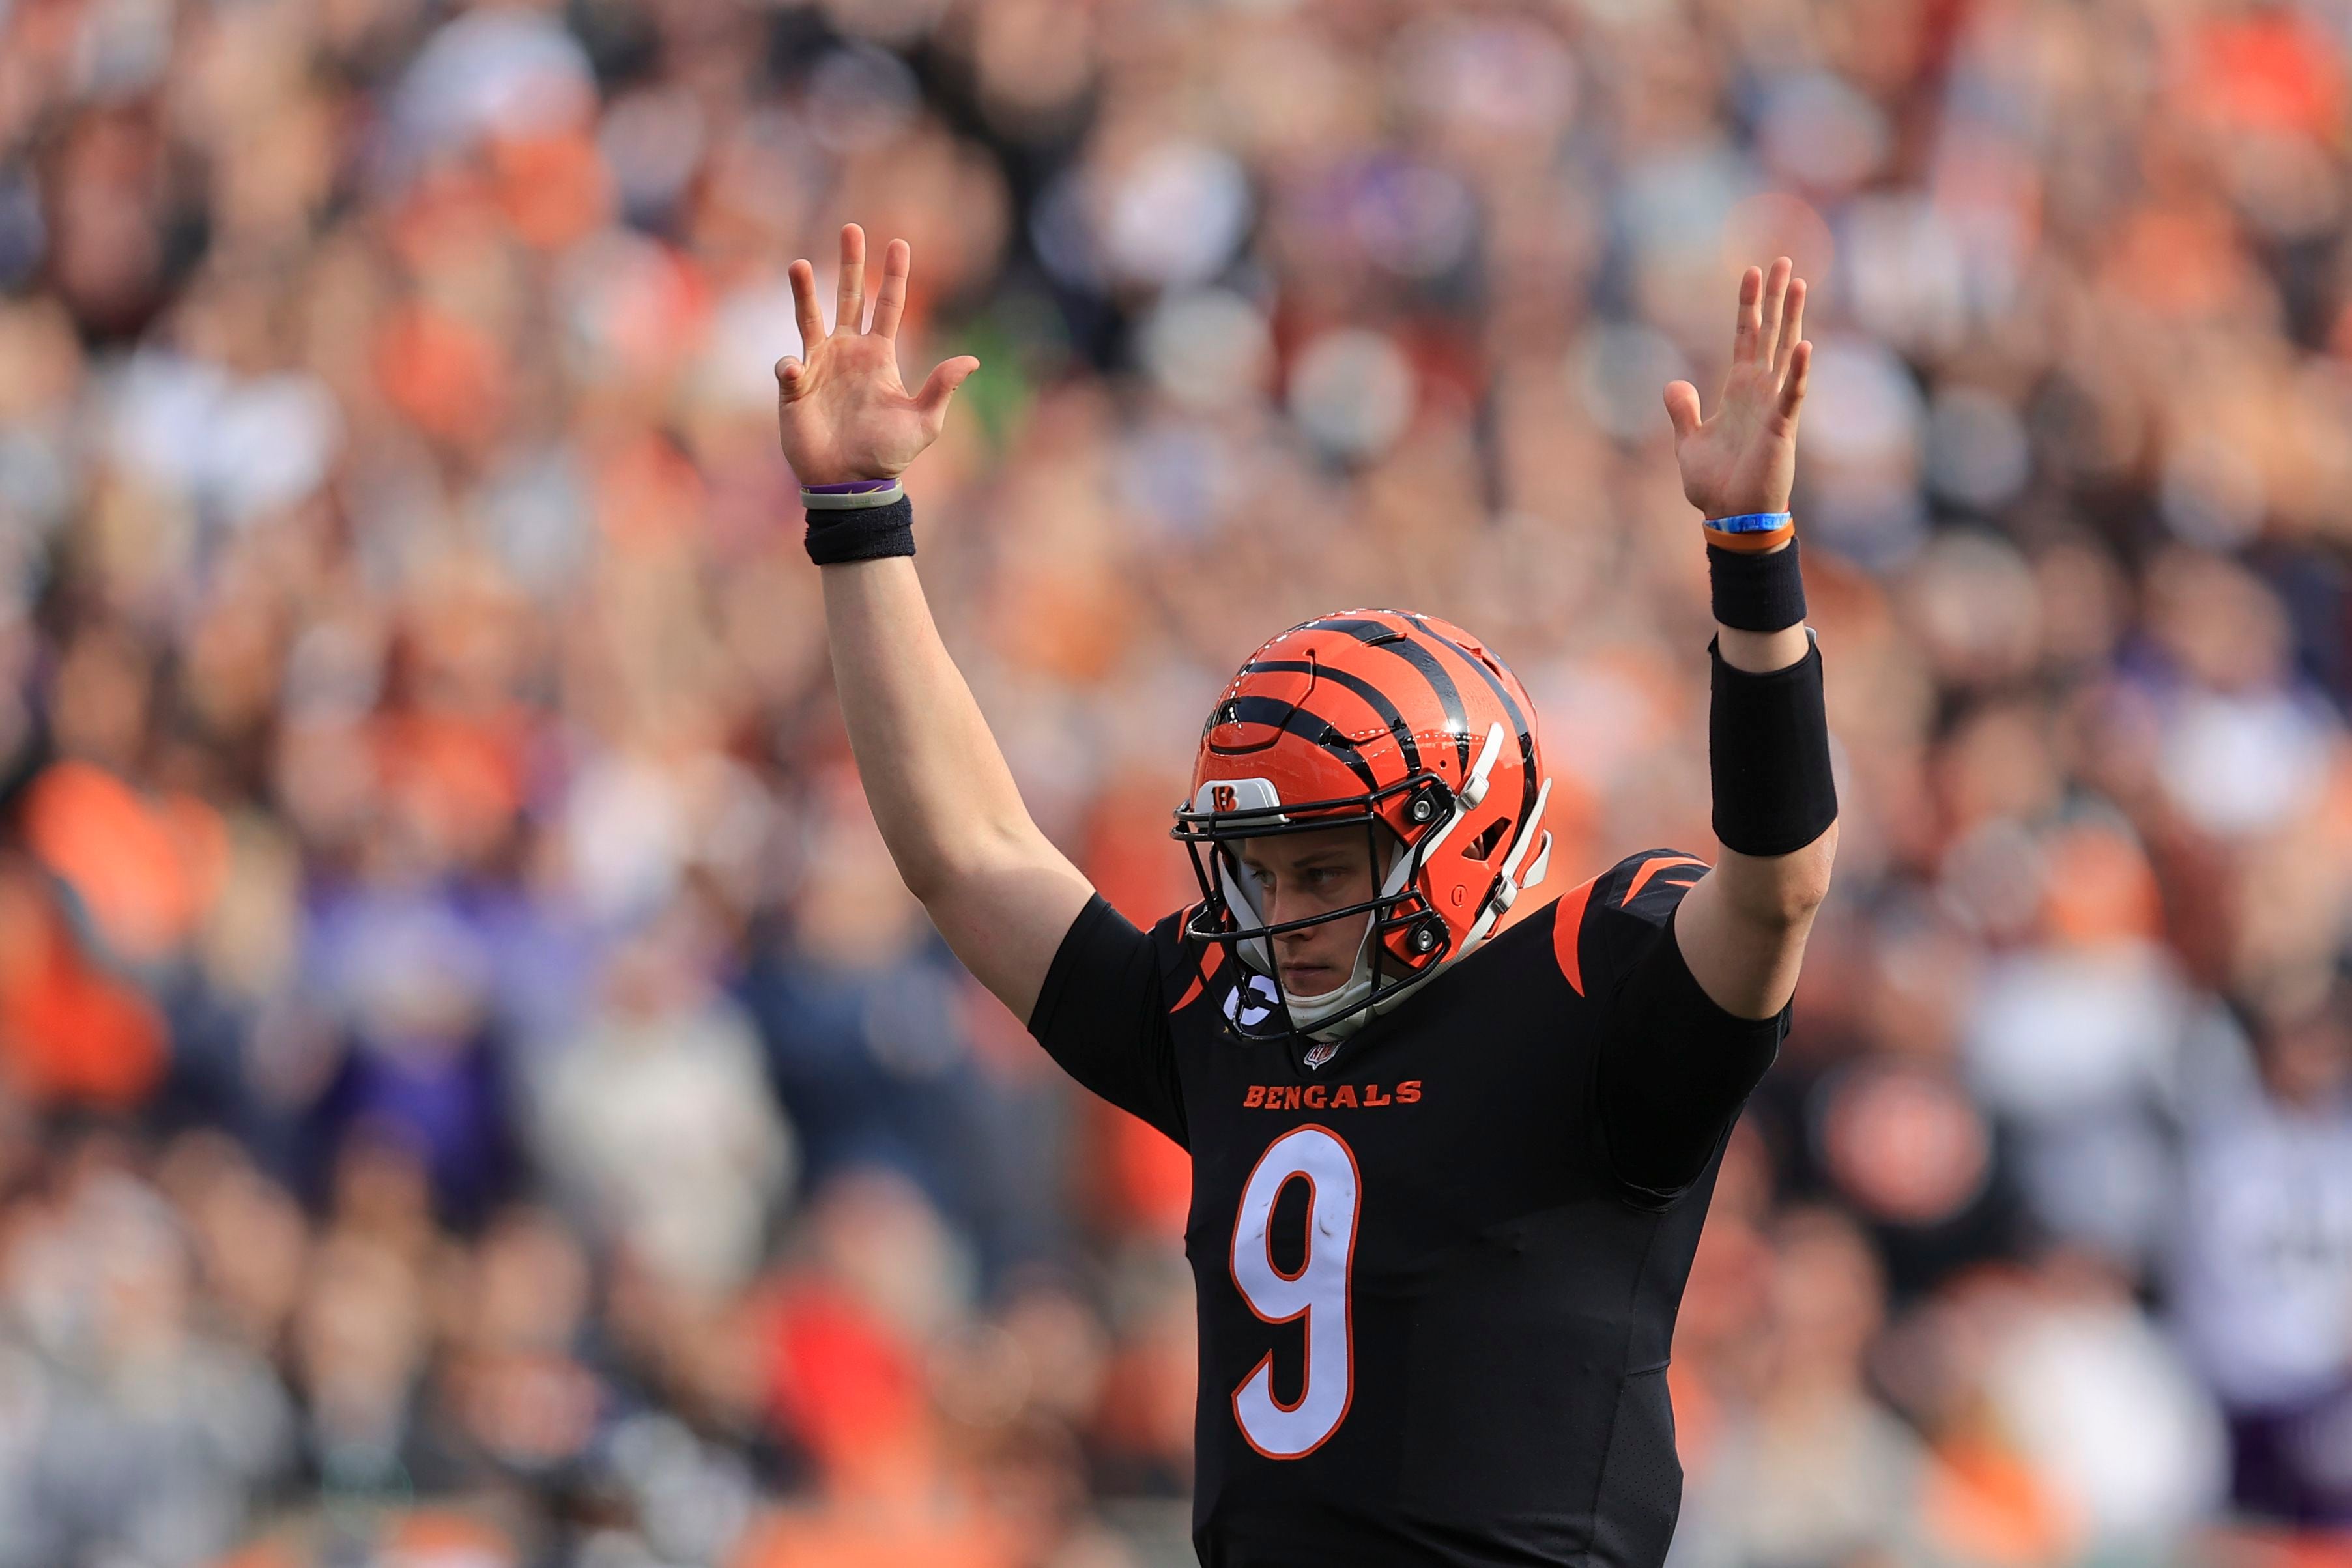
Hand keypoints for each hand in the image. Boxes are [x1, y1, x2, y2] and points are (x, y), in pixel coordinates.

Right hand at [775, 224, 978, 486]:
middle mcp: (848, 352)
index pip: (889, 307)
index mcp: (879, 356)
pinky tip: (796, 372)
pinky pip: (789, 366)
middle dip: (850, 263)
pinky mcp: (795, 387)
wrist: (850, 483)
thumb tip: (973, 360)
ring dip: (803, 291)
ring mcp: (819, 366)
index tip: (900, 243)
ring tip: (798, 264)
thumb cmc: (887, 455)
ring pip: (809, 317)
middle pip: (848, 297)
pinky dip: (791, 366)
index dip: (894, 276)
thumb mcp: (924, 423)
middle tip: (852, 228)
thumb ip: (942, 389)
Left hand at [1662, 258, 1810, 520]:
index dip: (1748, 305)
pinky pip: (1792, 395)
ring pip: (1786, 353)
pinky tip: (1804, 347)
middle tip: (1783, 259)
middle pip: (1771, 333)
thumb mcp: (1689, 442)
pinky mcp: (1780, 428)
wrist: (1730, 518)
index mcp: (1738, 391)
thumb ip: (1683, 410)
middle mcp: (1760, 392)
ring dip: (1792, 319)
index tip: (1751, 271)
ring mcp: (1773, 407)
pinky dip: (1798, 373)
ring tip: (1798, 283)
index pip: (1746, 338)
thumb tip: (1674, 383)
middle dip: (1775, 297)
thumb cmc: (1716, 485)